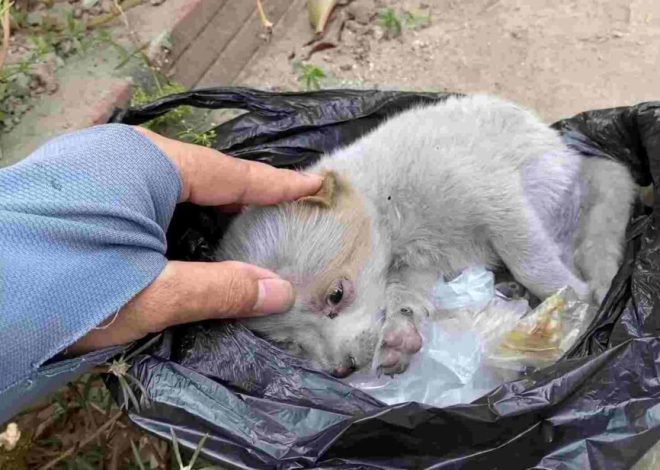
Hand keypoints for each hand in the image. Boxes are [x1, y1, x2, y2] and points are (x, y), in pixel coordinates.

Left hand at [69, 127, 322, 353]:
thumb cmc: (61, 288)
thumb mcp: (149, 294)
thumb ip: (220, 289)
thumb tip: (282, 292)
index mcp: (147, 162)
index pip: (231, 174)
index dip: (277, 185)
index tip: (315, 185)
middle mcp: (118, 150)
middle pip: (198, 172)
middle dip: (237, 198)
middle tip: (273, 221)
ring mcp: (87, 161)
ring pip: (164, 179)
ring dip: (199, 207)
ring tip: (230, 233)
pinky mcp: (66, 182)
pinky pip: (135, 187)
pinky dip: (164, 210)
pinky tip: (172, 236)